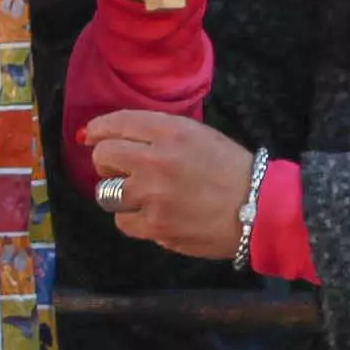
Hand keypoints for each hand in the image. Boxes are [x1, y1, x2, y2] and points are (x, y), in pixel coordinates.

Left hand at [77, 110, 257, 263]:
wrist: (258, 206)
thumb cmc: (231, 167)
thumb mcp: (200, 135)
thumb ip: (162, 135)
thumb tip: (120, 137)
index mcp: (171, 132)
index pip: (118, 124)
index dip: (98, 129)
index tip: (91, 135)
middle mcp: (156, 161)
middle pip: (103, 157)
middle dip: (106, 161)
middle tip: (120, 168)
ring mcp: (152, 196)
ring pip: (106, 192)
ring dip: (119, 192)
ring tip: (138, 194)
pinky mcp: (153, 226)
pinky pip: (122, 220)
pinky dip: (133, 217)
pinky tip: (151, 214)